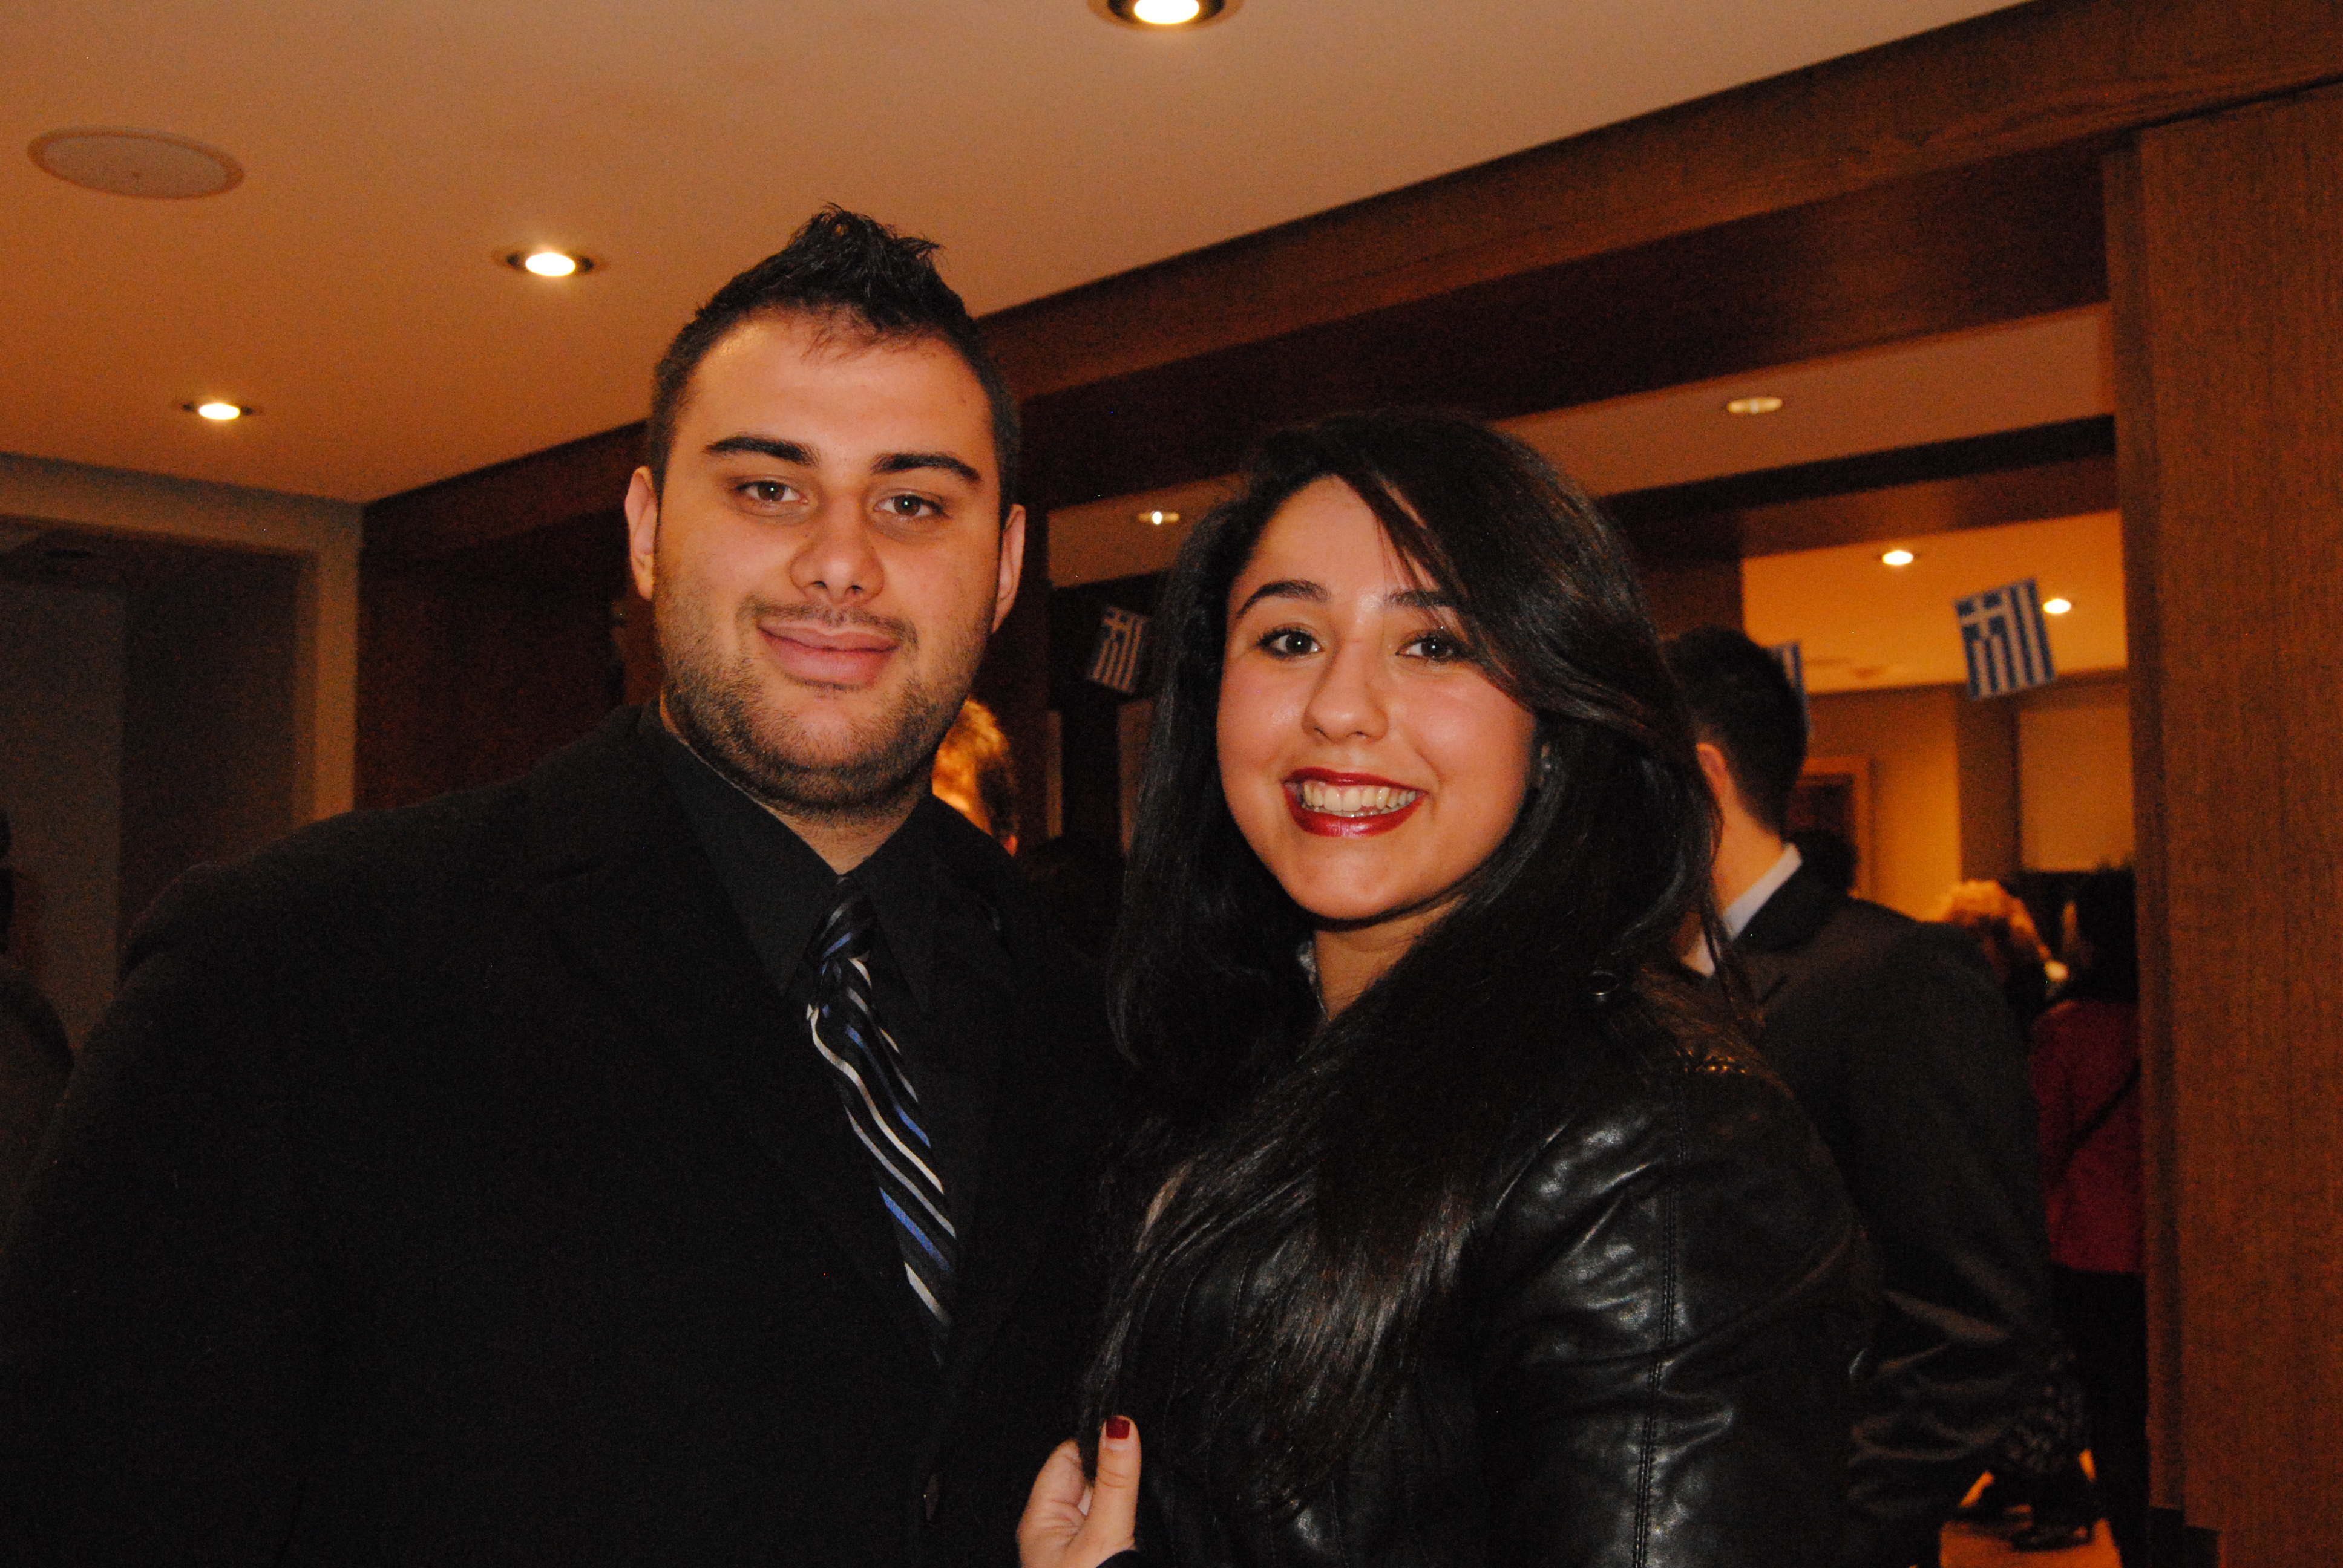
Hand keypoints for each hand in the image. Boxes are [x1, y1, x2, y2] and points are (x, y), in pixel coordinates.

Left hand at [1017, 1416, 1141, 1567]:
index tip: (1129, 1424)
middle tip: (1145, 1456)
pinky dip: (1136, 1514)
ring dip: (1128, 1491)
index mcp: (1040, 1521)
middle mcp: (1057, 1531)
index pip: (1067, 1456)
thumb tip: (1120, 1424)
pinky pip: (1119, 1522)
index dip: (1098, 1438)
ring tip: (1147, 1489)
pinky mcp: (1103, 1557)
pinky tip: (1146, 1518)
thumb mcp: (1102, 1536)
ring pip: (1108, 1500)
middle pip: (1091, 1477)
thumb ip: (1114, 1482)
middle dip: (1116, 1465)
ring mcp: (1081, 1546)